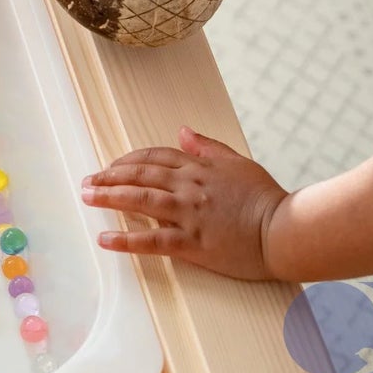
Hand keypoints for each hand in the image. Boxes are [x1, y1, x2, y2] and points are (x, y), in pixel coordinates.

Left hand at [81, 126, 288, 279]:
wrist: (285, 230)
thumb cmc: (267, 199)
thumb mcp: (238, 162)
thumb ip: (208, 147)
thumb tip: (183, 130)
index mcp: (199, 168)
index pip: (154, 158)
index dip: (128, 161)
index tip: (111, 166)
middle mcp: (189, 187)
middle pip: (139, 176)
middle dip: (109, 176)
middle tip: (87, 181)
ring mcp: (189, 214)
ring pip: (140, 201)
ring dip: (108, 197)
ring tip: (87, 198)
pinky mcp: (193, 243)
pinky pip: (152, 240)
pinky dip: (126, 239)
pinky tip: (105, 238)